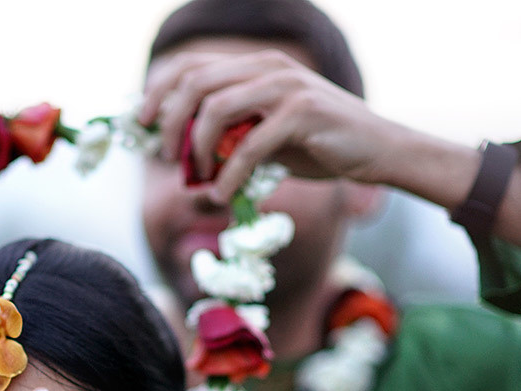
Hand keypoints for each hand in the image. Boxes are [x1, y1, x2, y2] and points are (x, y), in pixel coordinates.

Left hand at [139, 48, 408, 200]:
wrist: (378, 152)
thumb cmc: (321, 146)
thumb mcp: (267, 139)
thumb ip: (232, 139)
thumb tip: (188, 160)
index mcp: (256, 66)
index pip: (192, 66)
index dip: (158, 91)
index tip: (142, 123)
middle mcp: (269, 67)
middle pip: (196, 83)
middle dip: (171, 121)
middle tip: (165, 156)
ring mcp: (286, 87)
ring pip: (217, 109)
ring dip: (198, 149)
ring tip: (198, 178)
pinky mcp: (303, 113)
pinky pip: (250, 145)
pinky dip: (229, 174)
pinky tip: (222, 195)